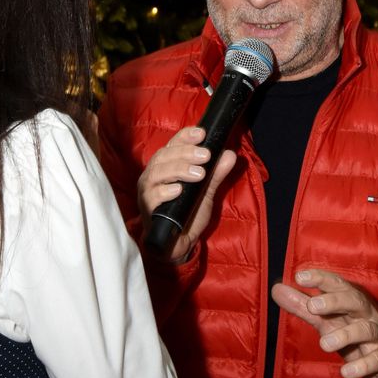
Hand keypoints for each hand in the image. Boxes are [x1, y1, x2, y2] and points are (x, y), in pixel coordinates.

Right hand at [137, 126, 236, 261]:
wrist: (179, 243)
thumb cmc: (188, 212)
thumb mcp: (206, 191)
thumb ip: (216, 173)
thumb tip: (230, 154)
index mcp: (166, 165)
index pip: (173, 144)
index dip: (186, 137)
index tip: (202, 134)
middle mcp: (154, 174)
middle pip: (164, 156)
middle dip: (186, 153)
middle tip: (206, 156)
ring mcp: (148, 191)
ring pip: (156, 173)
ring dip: (178, 169)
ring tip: (199, 174)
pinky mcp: (147, 209)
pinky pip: (152, 196)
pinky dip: (166, 191)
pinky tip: (179, 190)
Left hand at [271, 269, 377, 377]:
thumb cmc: (350, 329)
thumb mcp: (326, 318)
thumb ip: (302, 305)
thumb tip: (276, 289)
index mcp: (349, 299)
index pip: (336, 283)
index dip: (320, 278)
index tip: (299, 276)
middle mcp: (364, 312)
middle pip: (353, 300)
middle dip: (334, 301)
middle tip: (313, 306)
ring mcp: (376, 334)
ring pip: (364, 330)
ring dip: (344, 335)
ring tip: (323, 343)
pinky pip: (375, 360)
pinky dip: (362, 365)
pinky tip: (346, 372)